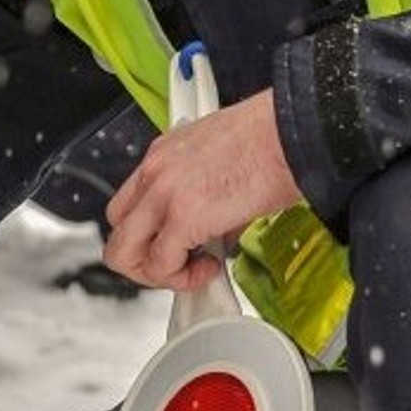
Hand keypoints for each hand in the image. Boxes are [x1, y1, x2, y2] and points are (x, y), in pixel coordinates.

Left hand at [101, 91, 303, 292]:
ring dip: (158, 273)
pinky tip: (211, 268)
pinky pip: (161, 265)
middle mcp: (155, 171)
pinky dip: (183, 278)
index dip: (147, 235)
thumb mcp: (222, 161)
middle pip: (116, 231)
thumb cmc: (273, 141)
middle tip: (177, 265)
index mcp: (163, 154)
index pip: (128, 206)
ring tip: (194, 269)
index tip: (174, 245)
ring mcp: (164, 192)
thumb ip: (204, 198)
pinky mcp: (185, 216)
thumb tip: (213, 234)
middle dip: (143, 260)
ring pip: (124, 252)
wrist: (294, 133)